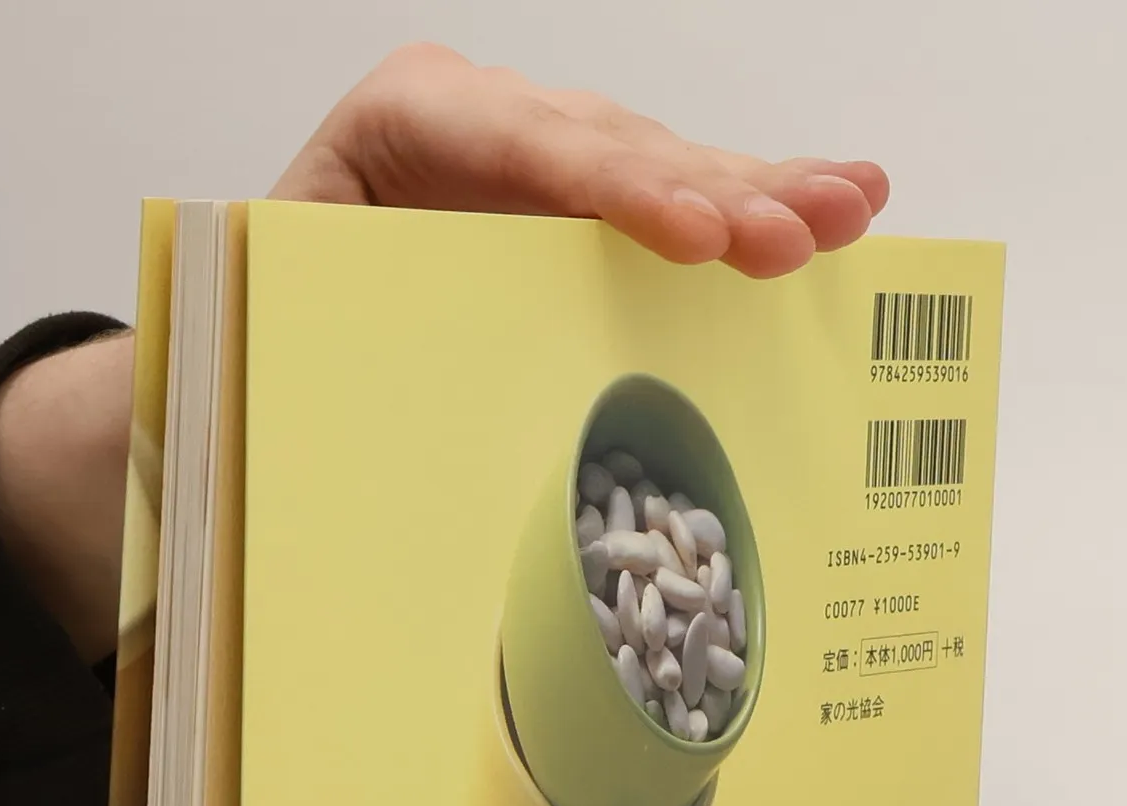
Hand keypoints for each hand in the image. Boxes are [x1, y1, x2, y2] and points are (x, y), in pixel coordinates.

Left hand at [272, 43, 887, 280]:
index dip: (619, 190)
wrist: (279, 279)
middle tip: (792, 239)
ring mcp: (548, 147)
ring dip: (763, 192)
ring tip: (847, 212)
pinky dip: (758, 199)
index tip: (695, 235)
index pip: (526, 148)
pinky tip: (841, 196)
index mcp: (407, 119)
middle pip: (614, 148)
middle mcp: (490, 114)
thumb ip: (336, 305)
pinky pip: (681, 189)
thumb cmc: (282, 294)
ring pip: (665, 162)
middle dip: (713, 192)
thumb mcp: (284, 288)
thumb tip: (397, 371)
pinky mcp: (587, 190)